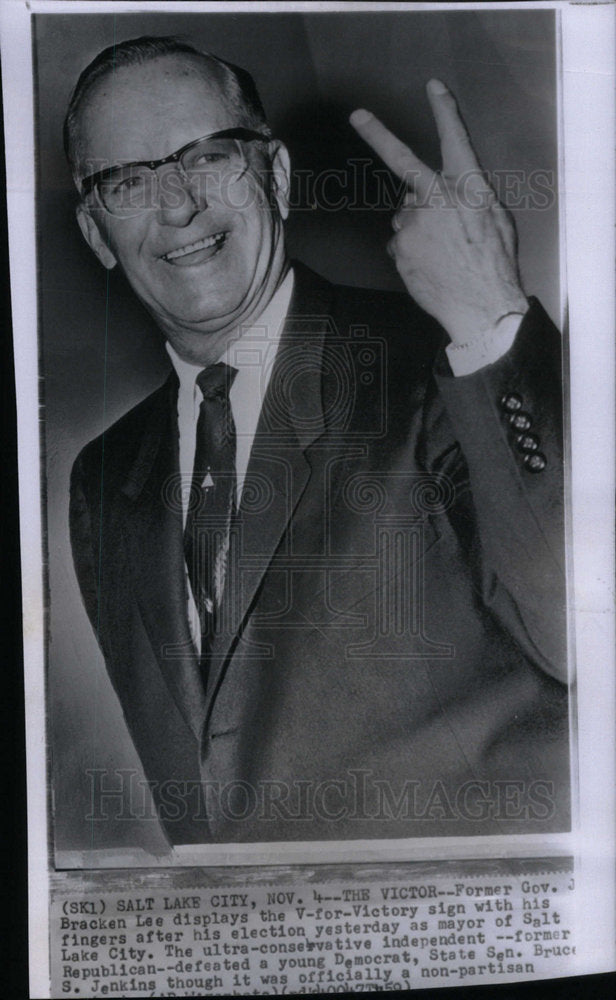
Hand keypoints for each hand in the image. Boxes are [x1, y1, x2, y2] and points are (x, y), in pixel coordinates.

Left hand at [350, 79, 527, 344]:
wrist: (481, 306)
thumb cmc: (494, 263)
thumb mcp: (495, 219)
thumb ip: (468, 198)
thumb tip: (444, 197)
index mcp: (468, 187)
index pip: (454, 140)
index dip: (444, 112)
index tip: (433, 87)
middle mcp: (437, 198)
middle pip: (402, 160)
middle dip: (377, 133)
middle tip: (357, 115)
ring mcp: (413, 222)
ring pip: (408, 216)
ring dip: (419, 227)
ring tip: (442, 252)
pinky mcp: (399, 246)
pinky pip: (402, 242)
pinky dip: (412, 251)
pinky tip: (431, 264)